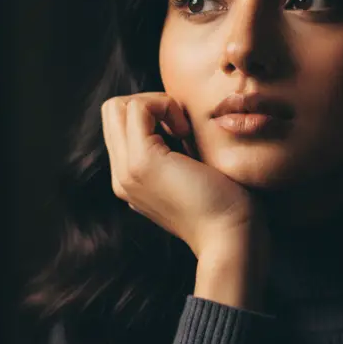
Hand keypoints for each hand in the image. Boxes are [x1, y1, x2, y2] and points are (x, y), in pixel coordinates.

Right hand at [101, 92, 264, 258]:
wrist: (231, 239)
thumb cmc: (226, 208)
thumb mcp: (193, 176)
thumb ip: (176, 155)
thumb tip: (178, 126)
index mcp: (131, 181)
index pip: (119, 127)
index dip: (151, 115)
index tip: (184, 132)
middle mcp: (121, 177)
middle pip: (112, 112)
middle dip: (148, 103)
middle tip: (181, 127)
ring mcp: (126, 171)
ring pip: (116, 106)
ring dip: (155, 104)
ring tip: (183, 130)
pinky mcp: (142, 162)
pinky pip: (138, 108)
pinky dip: (164, 106)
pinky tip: (185, 132)